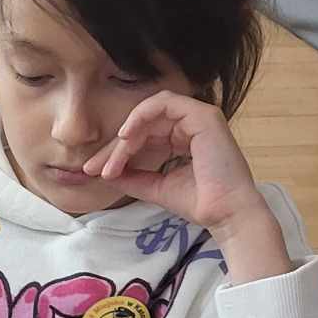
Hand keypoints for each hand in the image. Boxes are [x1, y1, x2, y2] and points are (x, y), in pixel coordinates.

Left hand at [83, 91, 291, 279]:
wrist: (224, 213)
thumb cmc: (199, 203)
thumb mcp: (156, 188)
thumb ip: (133, 177)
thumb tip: (105, 173)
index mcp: (183, 138)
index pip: (143, 136)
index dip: (117, 153)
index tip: (96, 172)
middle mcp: (190, 124)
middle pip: (142, 125)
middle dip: (115, 146)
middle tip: (93, 167)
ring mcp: (198, 117)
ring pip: (149, 115)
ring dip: (126, 137)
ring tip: (112, 160)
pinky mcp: (203, 115)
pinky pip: (164, 104)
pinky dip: (141, 116)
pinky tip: (126, 136)